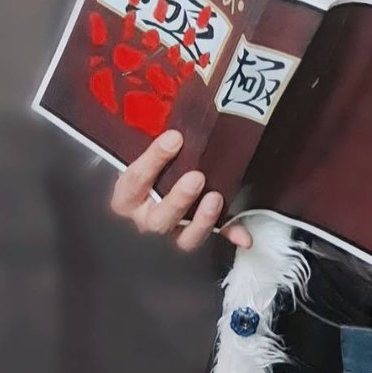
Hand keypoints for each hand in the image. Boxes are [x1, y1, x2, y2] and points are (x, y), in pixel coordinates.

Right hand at [110, 130, 252, 251]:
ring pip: (184, 239)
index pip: (135, 181)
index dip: (153, 159)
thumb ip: (160, 146)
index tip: (174, 138)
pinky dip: (231, 235)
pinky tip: (244, 236)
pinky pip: (215, 239)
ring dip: (202, 220)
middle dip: (178, 199)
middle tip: (196, 177)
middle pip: (158, 220)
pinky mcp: (196, 235)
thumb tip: (176, 133)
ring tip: (215, 197)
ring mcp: (171, 232)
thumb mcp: (146, 156)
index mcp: (127, 198)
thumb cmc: (151, 168)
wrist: (157, 182)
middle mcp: (145, 219)